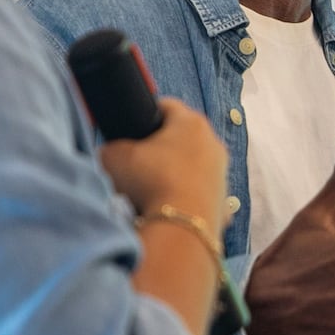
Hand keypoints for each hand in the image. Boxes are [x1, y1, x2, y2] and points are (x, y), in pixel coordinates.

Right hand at [99, 98, 227, 234]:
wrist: (180, 228)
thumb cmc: (149, 182)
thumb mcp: (113, 156)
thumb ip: (111, 147)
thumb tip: (112, 153)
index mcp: (191, 123)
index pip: (167, 106)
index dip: (147, 113)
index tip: (133, 124)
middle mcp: (214, 144)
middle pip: (184, 138)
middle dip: (163, 147)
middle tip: (138, 160)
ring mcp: (222, 175)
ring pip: (195, 168)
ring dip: (177, 175)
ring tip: (151, 190)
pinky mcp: (223, 205)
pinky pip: (201, 198)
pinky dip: (186, 202)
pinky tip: (169, 211)